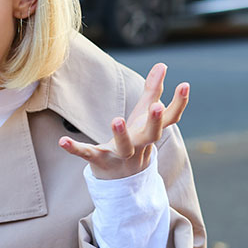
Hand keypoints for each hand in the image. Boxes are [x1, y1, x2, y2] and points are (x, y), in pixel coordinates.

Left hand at [58, 63, 188, 179]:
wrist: (122, 182)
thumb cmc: (135, 142)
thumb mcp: (142, 118)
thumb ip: (152, 92)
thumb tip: (162, 64)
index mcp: (150, 133)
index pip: (170, 119)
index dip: (179, 103)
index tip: (185, 85)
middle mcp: (139, 146)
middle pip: (151, 136)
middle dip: (154, 122)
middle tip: (156, 106)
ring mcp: (120, 155)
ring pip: (123, 147)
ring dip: (121, 134)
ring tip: (117, 119)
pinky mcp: (99, 161)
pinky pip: (87, 155)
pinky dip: (75, 149)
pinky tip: (62, 141)